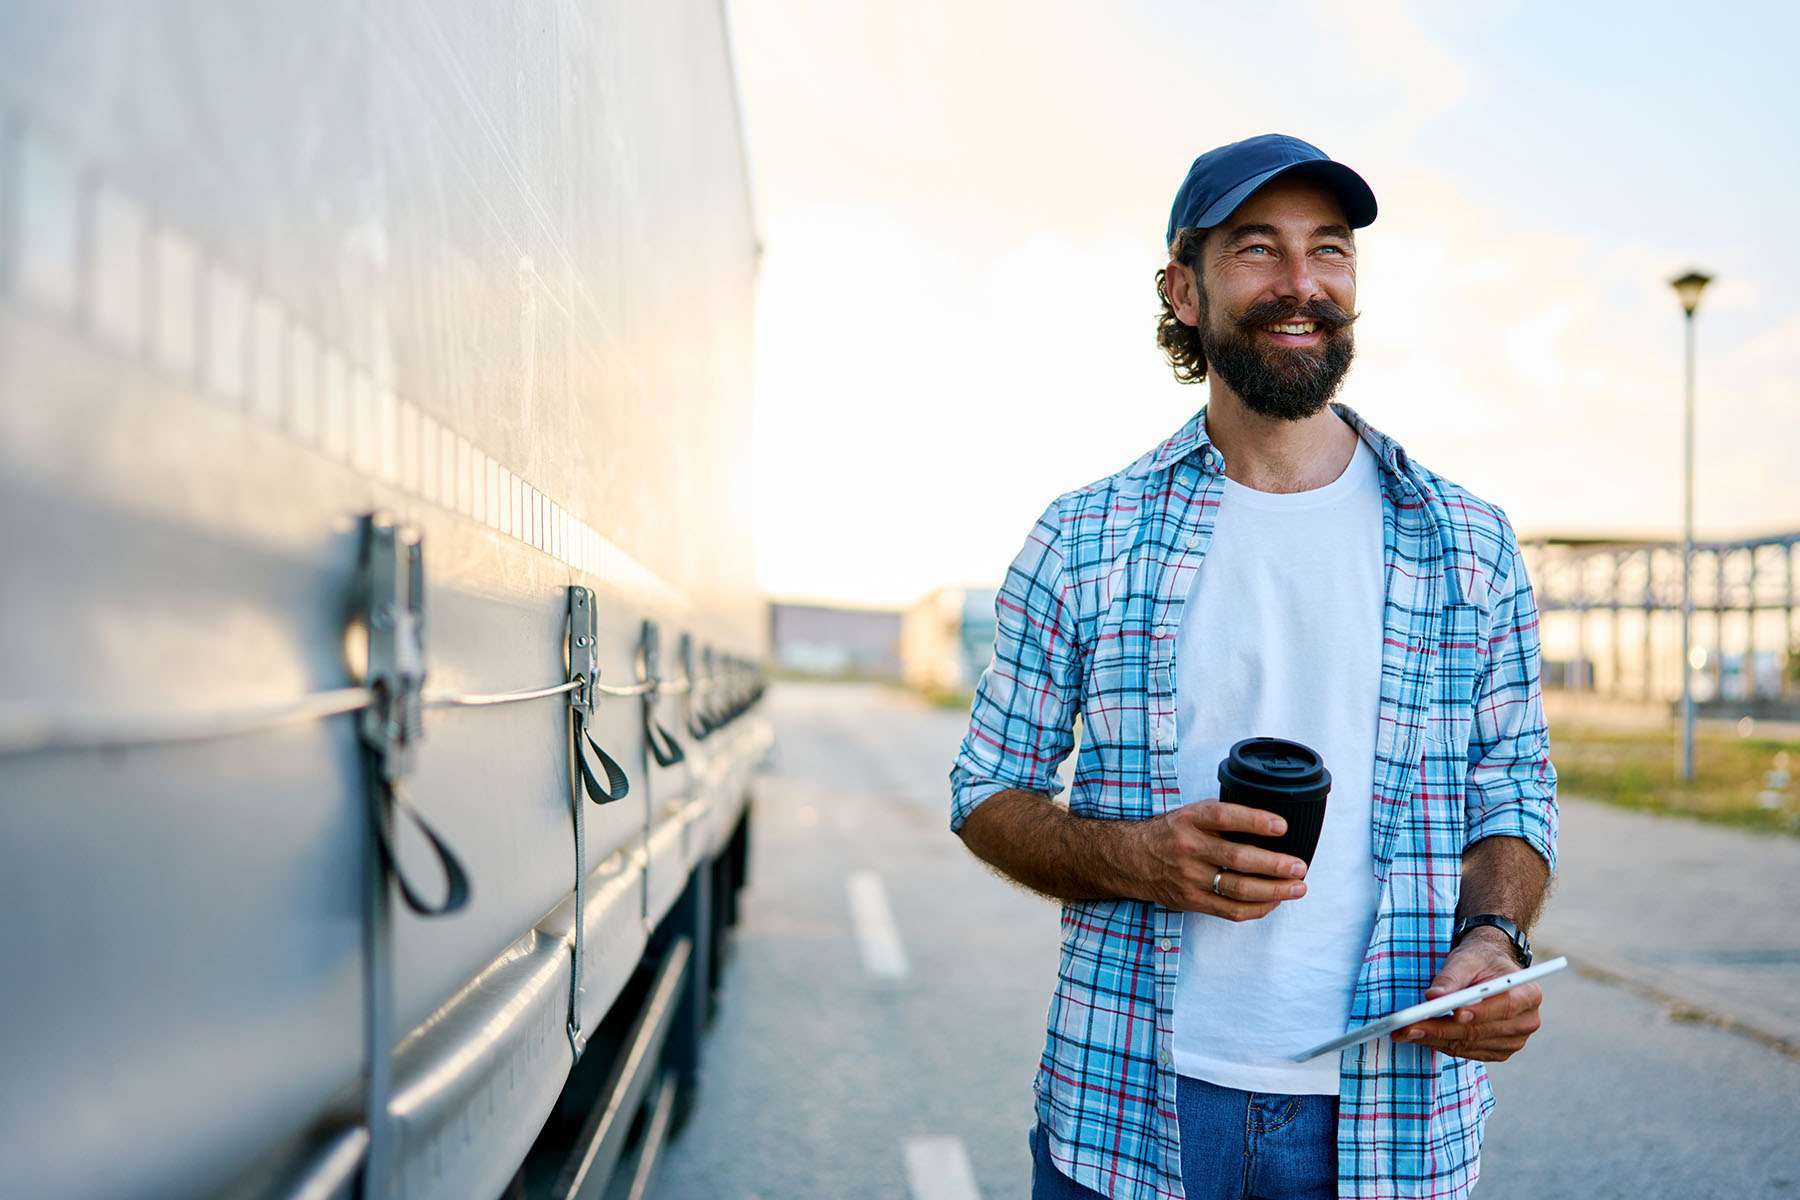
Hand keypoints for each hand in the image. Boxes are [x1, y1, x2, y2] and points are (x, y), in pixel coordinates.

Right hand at [1127, 799, 1309, 920]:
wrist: (1130, 858)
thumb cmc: (1170, 834)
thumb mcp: (1190, 814)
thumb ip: (1222, 818)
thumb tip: (1268, 827)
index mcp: (1190, 820)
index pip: (1225, 817)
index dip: (1255, 821)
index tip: (1282, 826)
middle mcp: (1189, 847)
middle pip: (1237, 858)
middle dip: (1274, 864)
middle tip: (1299, 866)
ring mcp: (1189, 877)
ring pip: (1237, 889)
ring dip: (1273, 890)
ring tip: (1297, 887)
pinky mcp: (1191, 901)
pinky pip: (1230, 910)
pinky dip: (1257, 908)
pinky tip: (1274, 901)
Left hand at [1392, 929, 1542, 1061]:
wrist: (1489, 971)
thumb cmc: (1480, 960)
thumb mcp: (1466, 959)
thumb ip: (1451, 977)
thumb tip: (1433, 997)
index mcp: (1528, 994)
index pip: (1504, 1006)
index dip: (1479, 1012)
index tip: (1453, 1012)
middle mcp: (1527, 1021)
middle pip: (1481, 1030)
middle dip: (1442, 1029)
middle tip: (1409, 1026)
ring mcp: (1514, 1040)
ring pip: (1470, 1044)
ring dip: (1436, 1039)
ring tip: (1406, 1032)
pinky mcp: (1499, 1051)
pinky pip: (1468, 1052)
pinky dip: (1444, 1044)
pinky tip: (1423, 1036)